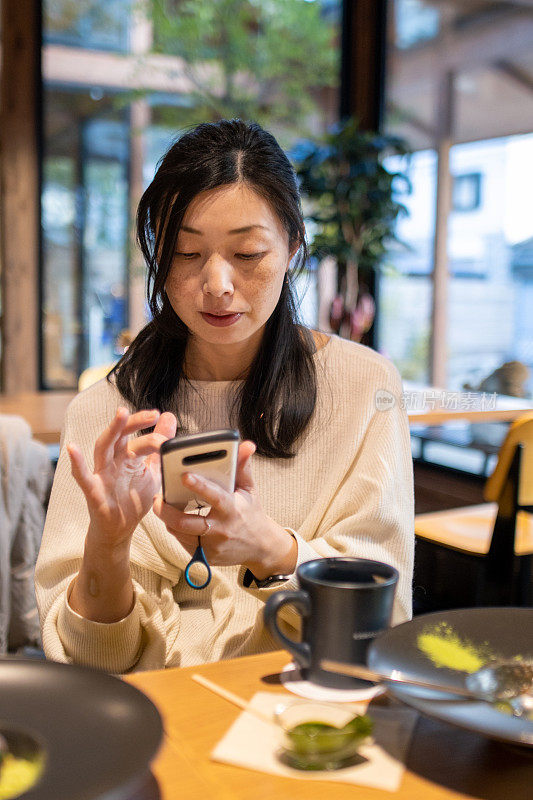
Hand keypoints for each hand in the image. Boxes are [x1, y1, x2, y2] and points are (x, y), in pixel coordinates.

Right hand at [67, 407, 176, 548]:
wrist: (120, 531)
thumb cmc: (132, 499)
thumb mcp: (153, 471)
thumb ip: (158, 446)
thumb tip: (169, 419)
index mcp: (126, 456)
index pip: (134, 434)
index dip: (145, 423)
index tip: (161, 416)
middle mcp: (113, 461)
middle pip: (119, 436)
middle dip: (134, 422)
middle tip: (152, 414)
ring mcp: (101, 475)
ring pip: (103, 448)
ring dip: (112, 430)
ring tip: (121, 414)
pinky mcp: (93, 492)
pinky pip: (82, 476)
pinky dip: (77, 463)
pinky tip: (72, 449)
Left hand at [153, 440, 296, 578]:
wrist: (260, 546)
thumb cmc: (251, 512)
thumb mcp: (249, 489)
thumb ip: (243, 467)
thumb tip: (246, 445)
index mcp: (232, 510)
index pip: (214, 497)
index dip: (199, 486)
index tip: (184, 474)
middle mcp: (221, 530)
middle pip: (186, 523)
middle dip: (166, 511)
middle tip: (156, 498)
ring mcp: (212, 546)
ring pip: (180, 533)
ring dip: (168, 520)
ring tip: (162, 506)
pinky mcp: (205, 557)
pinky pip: (184, 542)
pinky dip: (176, 530)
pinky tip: (174, 520)